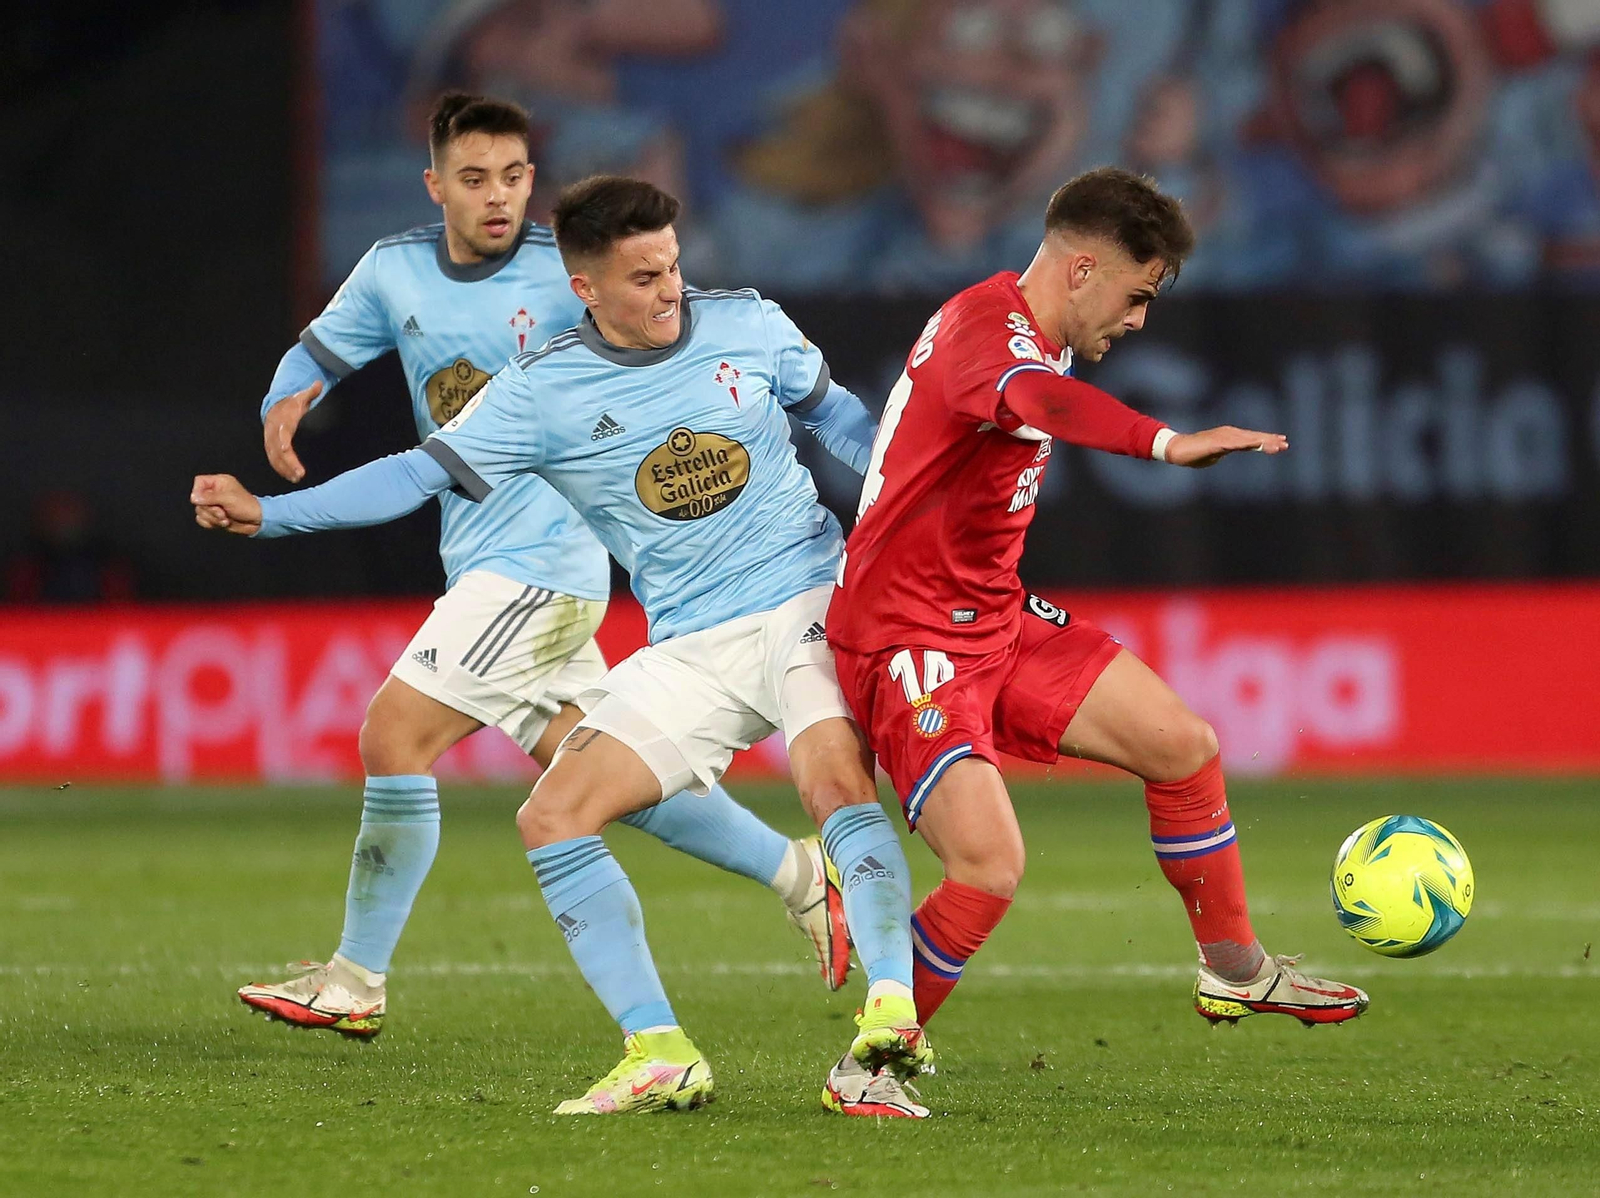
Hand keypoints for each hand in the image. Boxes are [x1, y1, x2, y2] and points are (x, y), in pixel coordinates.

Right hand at [191, 474, 263, 535]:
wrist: (256, 521)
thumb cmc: (247, 506)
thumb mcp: (228, 499)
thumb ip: (210, 497)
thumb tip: (194, 497)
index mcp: (219, 482)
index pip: (199, 482)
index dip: (198, 491)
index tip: (205, 500)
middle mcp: (214, 492)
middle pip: (198, 499)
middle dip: (210, 509)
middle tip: (223, 512)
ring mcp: (214, 505)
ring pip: (199, 511)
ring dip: (212, 518)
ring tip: (225, 518)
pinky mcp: (214, 516)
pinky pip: (201, 520)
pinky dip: (210, 523)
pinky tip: (222, 523)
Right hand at [264, 381, 320, 481]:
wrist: (275, 407)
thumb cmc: (291, 404)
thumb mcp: (301, 396)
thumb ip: (311, 392)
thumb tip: (319, 383)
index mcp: (281, 421)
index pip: (280, 432)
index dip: (282, 442)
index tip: (286, 450)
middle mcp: (273, 432)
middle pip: (277, 450)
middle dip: (287, 463)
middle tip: (300, 473)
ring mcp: (271, 441)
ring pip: (274, 458)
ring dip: (284, 469)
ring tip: (296, 478)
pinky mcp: (270, 447)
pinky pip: (274, 460)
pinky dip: (281, 469)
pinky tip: (291, 477)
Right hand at [1164, 425, 1287, 468]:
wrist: (1176, 449)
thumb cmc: (1192, 454)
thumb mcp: (1213, 455)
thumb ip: (1223, 452)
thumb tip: (1226, 454)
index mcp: (1229, 437)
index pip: (1251, 439)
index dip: (1266, 440)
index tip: (1281, 442)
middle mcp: (1228, 433)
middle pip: (1253, 437)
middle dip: (1269, 440)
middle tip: (1285, 444)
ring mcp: (1223, 436)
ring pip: (1247, 439)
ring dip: (1262, 442)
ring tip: (1276, 446)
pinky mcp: (1217, 441)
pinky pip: (1235, 443)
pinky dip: (1247, 443)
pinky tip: (1257, 444)